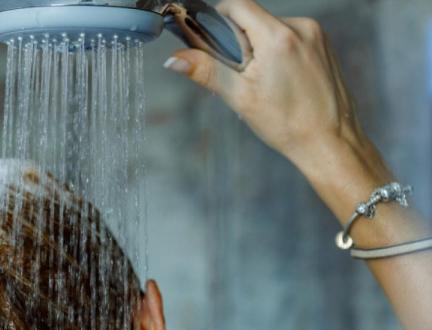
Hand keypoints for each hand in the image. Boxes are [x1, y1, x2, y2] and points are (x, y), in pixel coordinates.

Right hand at [164, 0, 379, 175]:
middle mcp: (301, 28)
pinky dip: (276, 52)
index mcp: (278, 37)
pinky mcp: (323, 44)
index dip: (219, 18)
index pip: (239, 5)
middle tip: (239, 74)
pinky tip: (279, 81)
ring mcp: (316, 35)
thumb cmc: (287, 123)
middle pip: (254, 18)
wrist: (329, 140)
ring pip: (271, 28)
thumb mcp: (239, 96)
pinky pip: (289, 37)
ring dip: (258, 47)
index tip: (212, 40)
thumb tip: (174, 58)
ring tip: (262, 82)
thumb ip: (205, 70)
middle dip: (240, 40)